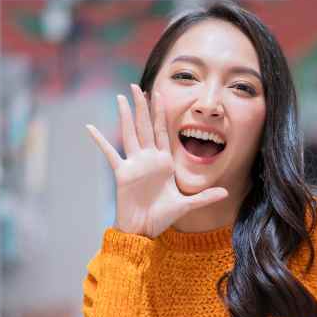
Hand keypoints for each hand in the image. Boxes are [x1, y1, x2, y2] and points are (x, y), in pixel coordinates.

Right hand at [85, 84, 227, 237]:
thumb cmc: (162, 217)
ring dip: (125, 116)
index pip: (162, 132)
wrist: (143, 230)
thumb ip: (205, 197)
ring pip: (130, 134)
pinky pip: (110, 153)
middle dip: (141, 106)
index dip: (159, 113)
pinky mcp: (122, 173)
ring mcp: (134, 164)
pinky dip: (100, 140)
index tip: (158, 94)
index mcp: (164, 162)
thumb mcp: (187, 204)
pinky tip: (90, 127)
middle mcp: (149, 159)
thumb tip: (227, 192)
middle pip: (144, 127)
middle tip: (136, 86)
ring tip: (121, 97)